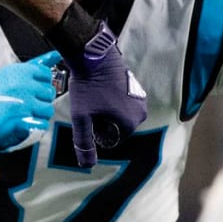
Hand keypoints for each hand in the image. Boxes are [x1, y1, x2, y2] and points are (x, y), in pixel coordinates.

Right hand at [0, 52, 60, 151]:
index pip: (45, 74)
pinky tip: (26, 121)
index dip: (41, 83)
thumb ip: (34, 65)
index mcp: (16, 71)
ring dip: (40, 113)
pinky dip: (36, 125)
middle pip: (49, 92)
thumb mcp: (8, 75)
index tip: (31, 87)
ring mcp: (22, 103)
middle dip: (41, 99)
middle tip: (27, 101)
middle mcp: (20, 85)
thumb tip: (56, 54)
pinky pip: (43, 123)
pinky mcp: (22, 120)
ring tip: (27, 112)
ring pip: (48, 109)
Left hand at [60, 21, 146, 167]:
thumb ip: (84, 142)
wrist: (94, 56)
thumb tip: (86, 165)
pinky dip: (110, 100)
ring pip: (118, 114)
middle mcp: (141, 113)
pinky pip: (122, 103)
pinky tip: (100, 90)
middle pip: (115, 127)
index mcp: (130, 123)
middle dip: (101, 121)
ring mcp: (140, 99)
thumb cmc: (88, 87)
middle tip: (89, 105)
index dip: (95, 130)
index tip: (88, 115)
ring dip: (105, 110)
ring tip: (94, 97)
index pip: (110, 139)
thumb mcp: (82, 116)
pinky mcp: (136, 88)